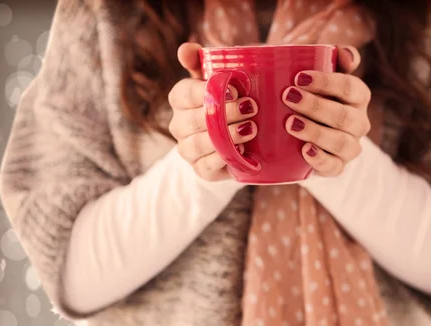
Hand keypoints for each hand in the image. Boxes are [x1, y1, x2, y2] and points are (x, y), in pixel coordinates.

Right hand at [168, 43, 258, 180]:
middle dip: (224, 114)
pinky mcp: (200, 170)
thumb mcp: (218, 77)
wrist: (240, 136)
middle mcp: (179, 125)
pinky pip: (207, 166)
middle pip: (194, 120)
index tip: (235, 89)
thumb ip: (202, 60)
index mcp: (179, 99)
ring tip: (251, 128)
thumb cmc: (229, 100)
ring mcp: (188, 149)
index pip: (184, 94)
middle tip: (251, 107)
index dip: (207, 92)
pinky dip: (225, 159)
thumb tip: (185, 49)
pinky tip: (244, 151)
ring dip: (227, 136)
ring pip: (200, 144)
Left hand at [282, 46, 370, 176]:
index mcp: (358, 96)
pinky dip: (321, 160)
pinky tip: (305, 151)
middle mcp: (359, 122)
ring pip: (341, 142)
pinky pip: (335, 167)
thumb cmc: (308, 94)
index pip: (351, 87)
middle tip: (288, 97)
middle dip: (316, 106)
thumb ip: (330, 57)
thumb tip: (347, 55)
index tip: (299, 77)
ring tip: (290, 124)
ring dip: (316, 132)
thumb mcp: (315, 73)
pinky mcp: (337, 166)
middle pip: (345, 116)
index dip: (327, 82)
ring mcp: (350, 146)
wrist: (299, 133)